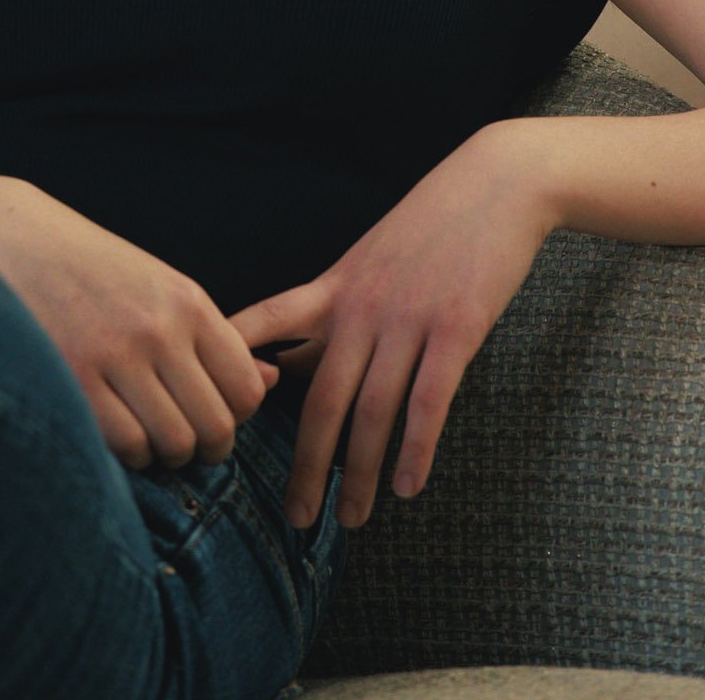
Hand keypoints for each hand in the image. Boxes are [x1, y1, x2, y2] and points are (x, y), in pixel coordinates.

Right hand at [0, 172, 280, 470]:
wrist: (9, 239)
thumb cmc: (90, 269)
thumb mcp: (159, 287)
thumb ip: (213, 338)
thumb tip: (270, 383)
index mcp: (188, 302)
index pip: (246, 391)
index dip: (233, 416)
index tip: (208, 412)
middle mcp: (159, 330)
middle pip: (215, 428)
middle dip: (203, 446)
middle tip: (179, 437)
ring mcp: (115, 357)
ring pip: (173, 445)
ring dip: (163, 453)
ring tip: (142, 431)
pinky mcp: (73, 381)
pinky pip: (127, 447)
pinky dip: (128, 454)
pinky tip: (113, 429)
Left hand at [226, 124, 553, 530]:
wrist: (495, 185)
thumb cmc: (430, 226)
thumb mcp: (367, 258)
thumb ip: (332, 309)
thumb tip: (294, 363)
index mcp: (335, 286)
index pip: (267, 322)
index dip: (234, 364)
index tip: (209, 411)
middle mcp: (362, 305)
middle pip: (321, 397)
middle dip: (305, 464)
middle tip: (296, 517)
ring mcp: (409, 317)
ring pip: (373, 410)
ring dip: (360, 472)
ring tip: (351, 519)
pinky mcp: (457, 327)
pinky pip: (430, 400)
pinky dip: (416, 448)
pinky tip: (408, 485)